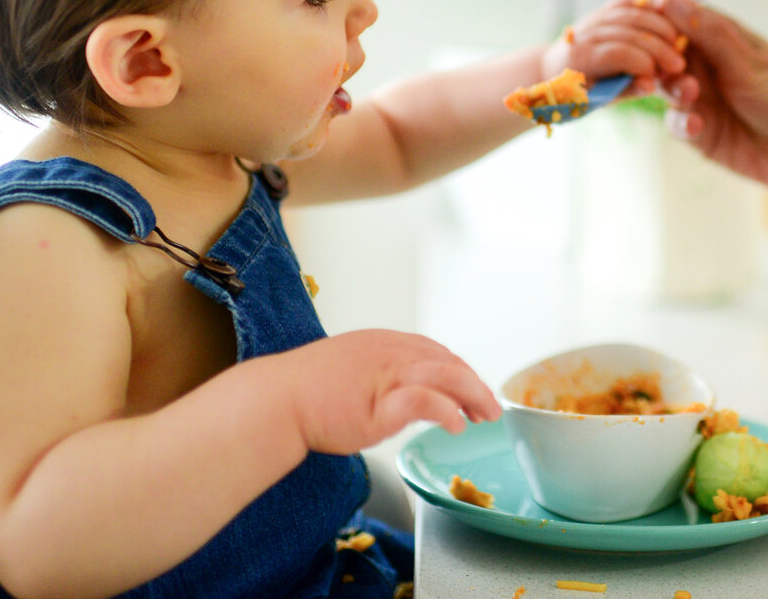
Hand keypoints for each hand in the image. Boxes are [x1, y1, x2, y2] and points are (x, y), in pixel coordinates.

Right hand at [283, 329, 501, 454]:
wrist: (276, 400)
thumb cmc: (307, 390)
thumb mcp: (351, 368)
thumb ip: (381, 374)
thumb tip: (403, 394)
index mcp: (384, 342)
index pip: (437, 352)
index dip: (461, 371)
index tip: (473, 389)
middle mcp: (391, 353)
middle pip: (449, 362)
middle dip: (475, 384)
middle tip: (490, 407)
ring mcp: (387, 376)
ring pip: (446, 376)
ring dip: (472, 396)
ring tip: (483, 417)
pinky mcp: (380, 404)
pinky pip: (425, 401)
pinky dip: (447, 410)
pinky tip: (457, 425)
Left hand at [541, 0, 685, 96]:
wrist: (556, 72)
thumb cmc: (581, 93)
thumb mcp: (601, 99)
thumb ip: (626, 90)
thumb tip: (651, 85)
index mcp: (580, 58)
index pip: (618, 52)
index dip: (644, 63)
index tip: (661, 76)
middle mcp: (585, 32)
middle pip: (629, 30)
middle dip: (658, 47)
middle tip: (678, 64)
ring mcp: (593, 18)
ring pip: (631, 12)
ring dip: (660, 27)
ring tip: (677, 45)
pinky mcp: (601, 10)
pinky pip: (627, 2)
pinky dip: (649, 10)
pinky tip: (665, 24)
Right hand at [651, 0, 767, 195]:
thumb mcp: (749, 62)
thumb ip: (708, 33)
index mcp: (720, 38)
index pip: (677, 16)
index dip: (658, 17)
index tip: (647, 22)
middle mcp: (706, 65)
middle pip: (663, 52)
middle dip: (658, 57)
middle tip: (668, 65)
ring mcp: (701, 98)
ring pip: (665, 87)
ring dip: (672, 88)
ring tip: (691, 94)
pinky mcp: (699, 130)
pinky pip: (675, 121)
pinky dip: (682, 122)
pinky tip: (698, 126)